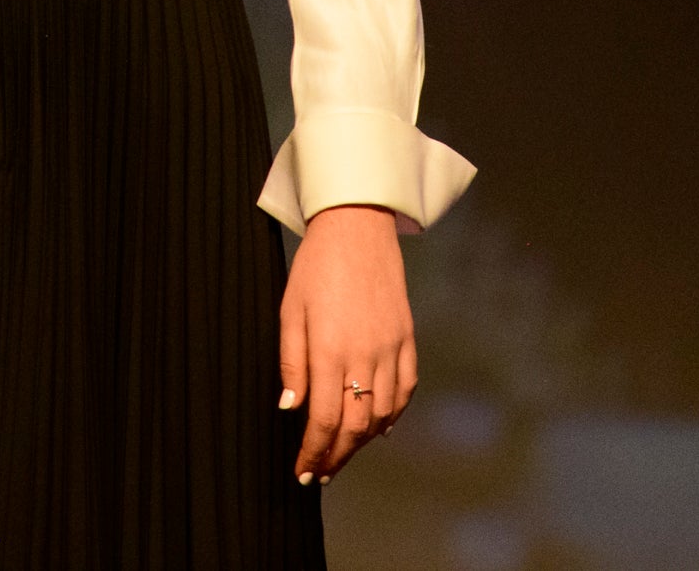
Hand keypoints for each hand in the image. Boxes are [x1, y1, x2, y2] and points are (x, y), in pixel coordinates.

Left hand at [279, 202, 415, 484]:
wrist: (357, 227)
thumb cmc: (315, 267)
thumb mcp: (290, 311)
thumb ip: (292, 362)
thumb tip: (292, 408)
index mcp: (330, 351)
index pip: (324, 420)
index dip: (314, 452)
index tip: (304, 471)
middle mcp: (365, 355)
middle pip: (356, 425)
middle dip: (337, 455)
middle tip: (321, 471)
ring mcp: (391, 348)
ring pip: (383, 413)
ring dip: (364, 440)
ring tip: (344, 451)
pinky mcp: (407, 338)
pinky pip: (405, 389)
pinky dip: (393, 413)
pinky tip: (379, 425)